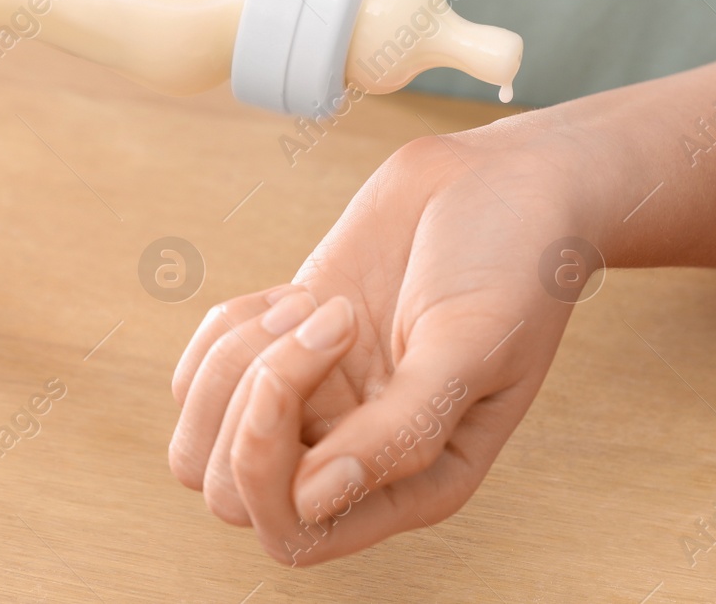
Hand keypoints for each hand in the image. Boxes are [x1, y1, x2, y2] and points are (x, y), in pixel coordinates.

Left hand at [168, 113, 601, 563]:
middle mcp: (357, 456)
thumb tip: (313, 500)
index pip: (294, 533)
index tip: (288, 378)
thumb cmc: (513, 263)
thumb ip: (403, 430)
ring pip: (204, 434)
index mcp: (416, 482)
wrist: (503, 180)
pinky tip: (294, 295)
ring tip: (317, 306)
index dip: (263, 473)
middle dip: (251, 403)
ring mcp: (315, 404)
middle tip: (330, 322)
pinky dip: (227, 329)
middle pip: (232, 489)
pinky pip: (202, 373)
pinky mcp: (284, 349)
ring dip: (237, 361)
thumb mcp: (472, 345)